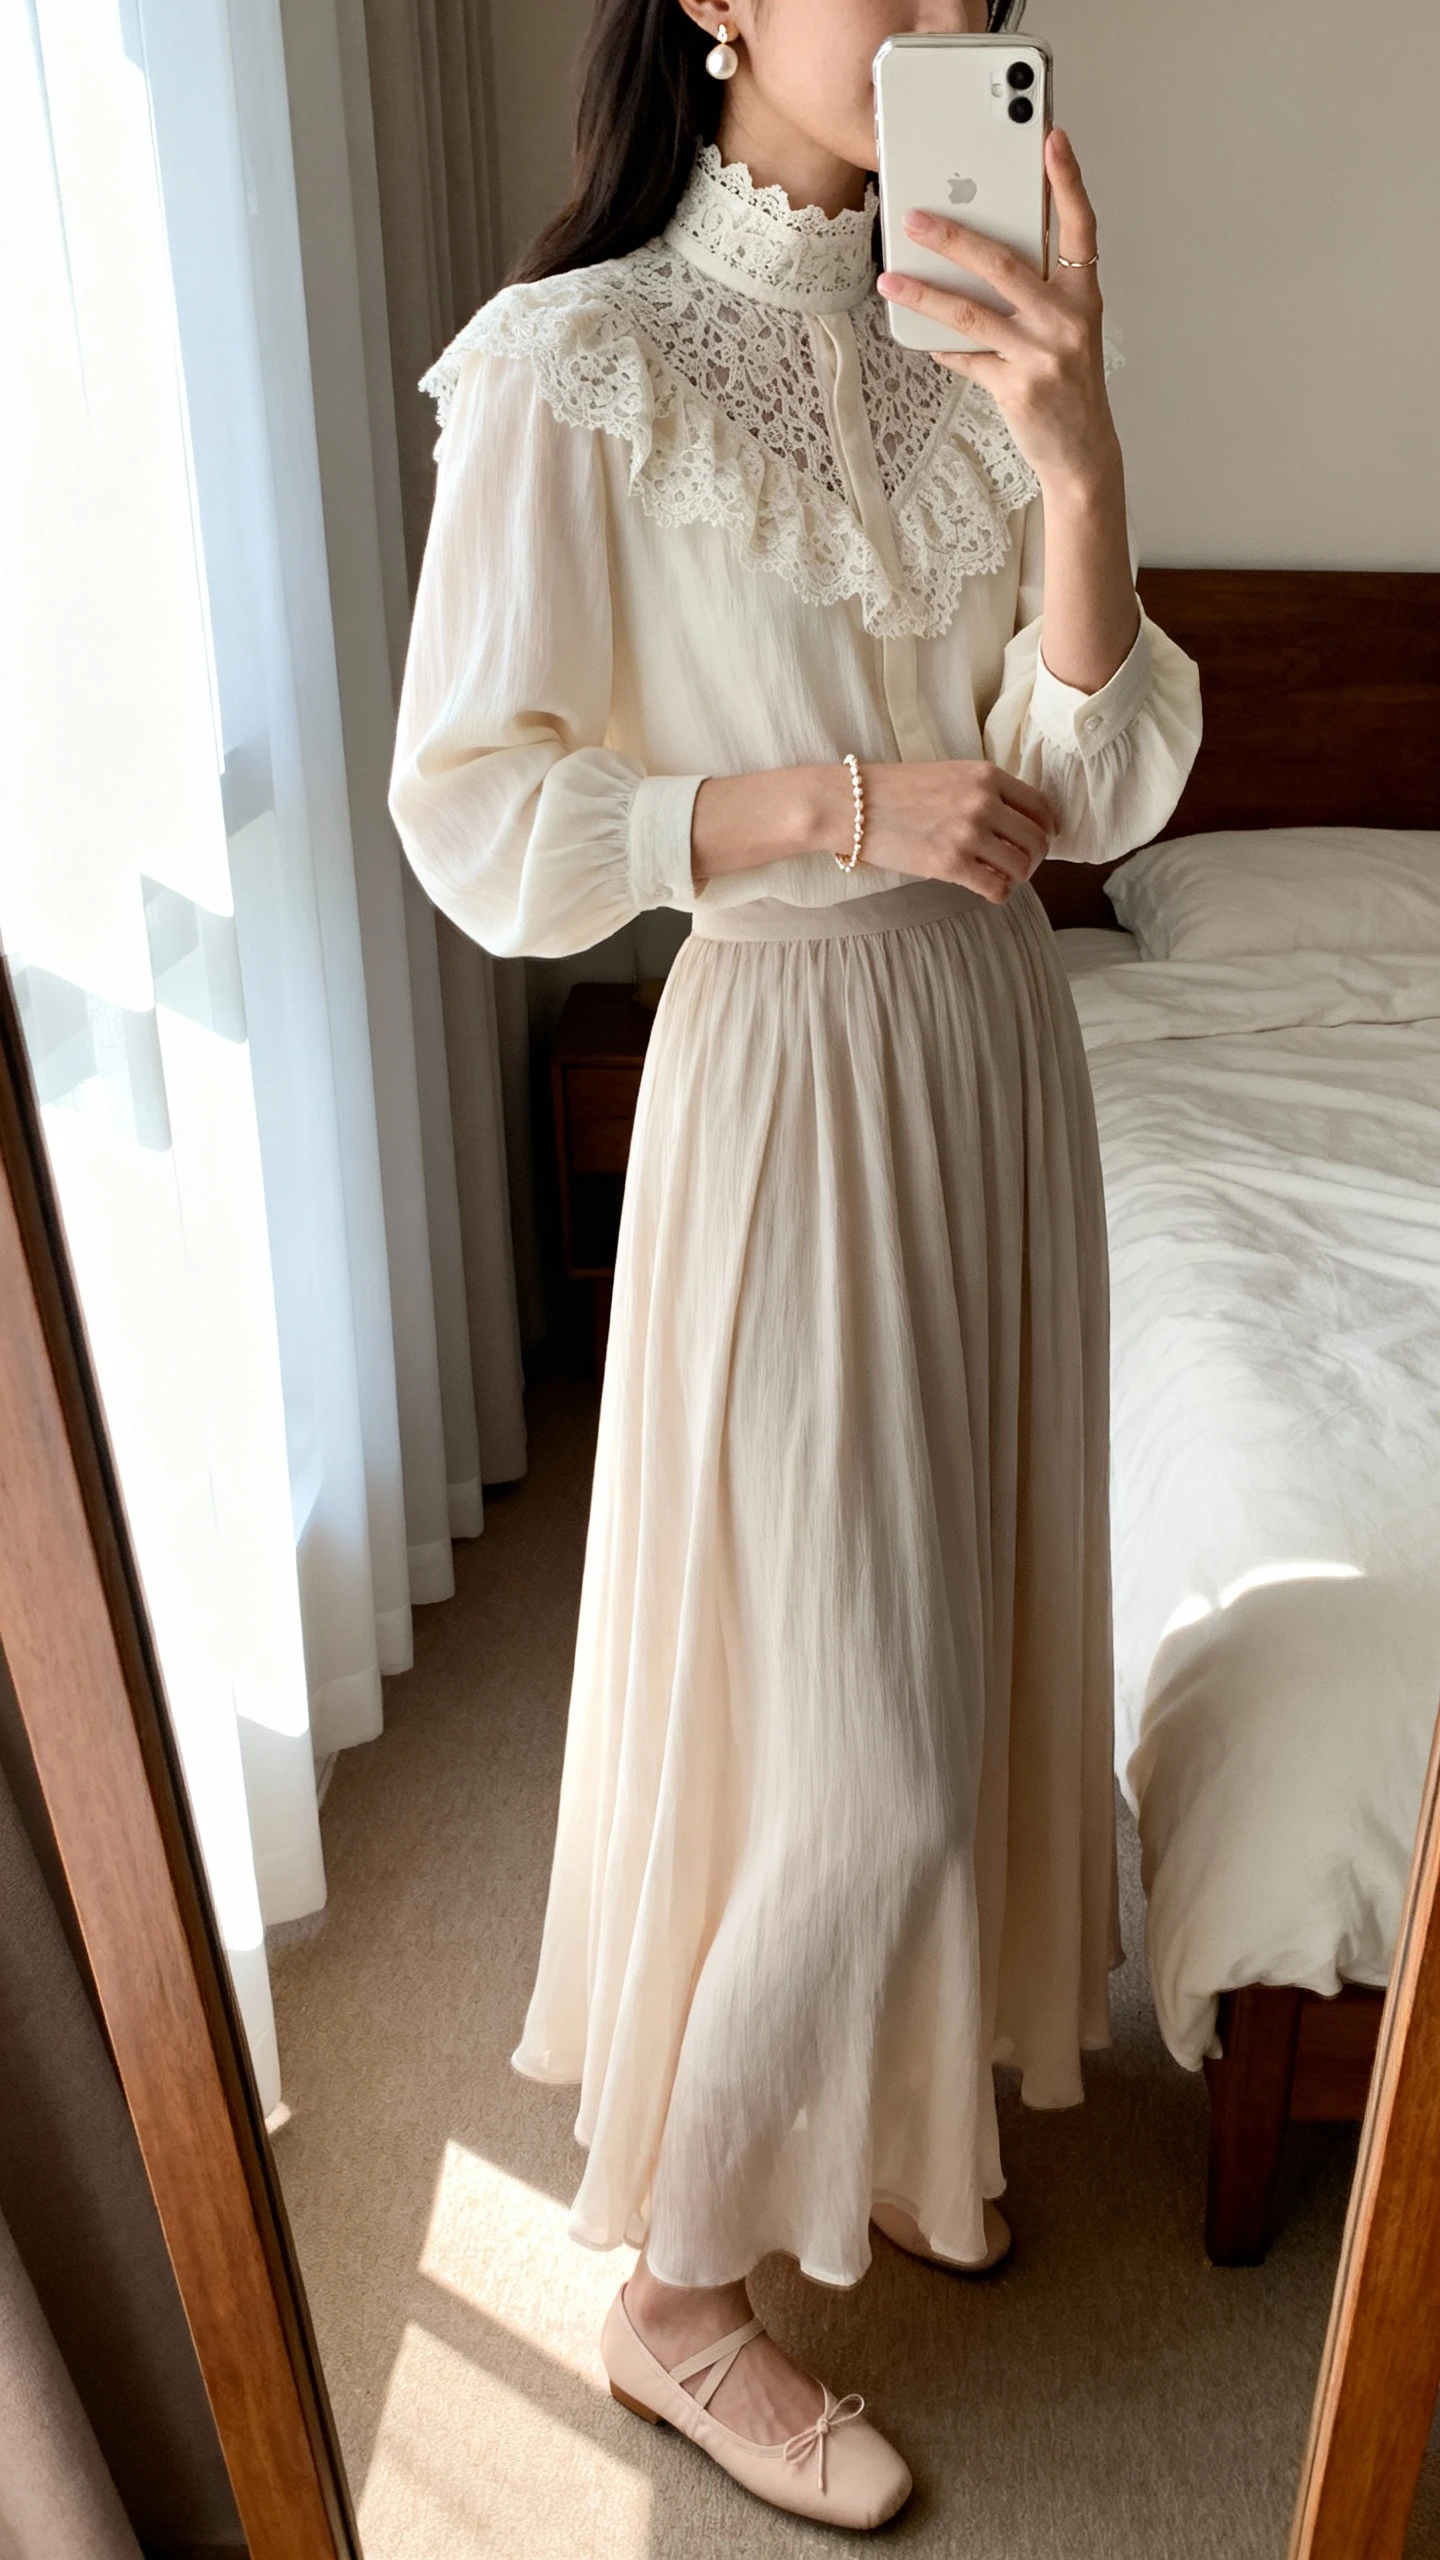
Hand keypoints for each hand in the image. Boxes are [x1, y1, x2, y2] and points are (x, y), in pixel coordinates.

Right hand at [859, 759, 1058, 904]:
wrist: (851, 804)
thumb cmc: (894, 790)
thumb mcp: (948, 774)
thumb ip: (981, 791)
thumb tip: (1010, 821)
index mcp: (986, 775)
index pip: (1040, 805)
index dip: (1047, 828)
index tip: (1041, 840)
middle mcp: (984, 801)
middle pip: (1037, 839)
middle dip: (1033, 858)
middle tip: (1019, 865)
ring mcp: (969, 833)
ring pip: (1022, 866)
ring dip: (1016, 877)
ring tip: (999, 877)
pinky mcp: (951, 864)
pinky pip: (997, 888)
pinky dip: (998, 893)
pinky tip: (985, 888)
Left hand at [877, 129, 1120, 501]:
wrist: (1082, 451)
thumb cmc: (1070, 382)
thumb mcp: (1068, 328)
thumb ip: (1036, 291)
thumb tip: (979, 255)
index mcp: (1084, 296)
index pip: (1080, 227)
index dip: (1068, 182)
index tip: (1051, 140)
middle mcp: (1067, 321)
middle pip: (1004, 264)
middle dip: (954, 236)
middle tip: (915, 217)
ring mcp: (1042, 355)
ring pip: (972, 312)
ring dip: (925, 292)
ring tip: (891, 278)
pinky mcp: (1017, 388)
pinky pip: (967, 357)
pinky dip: (940, 345)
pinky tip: (918, 333)